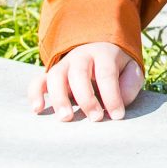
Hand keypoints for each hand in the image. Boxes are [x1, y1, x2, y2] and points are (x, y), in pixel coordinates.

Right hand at [28, 41, 142, 121]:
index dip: (112, 96)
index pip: (106, 74)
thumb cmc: (117, 66)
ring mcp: (64, 65)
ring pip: (56, 76)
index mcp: (104, 54)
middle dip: (86, 98)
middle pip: (79, 74)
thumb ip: (131, 82)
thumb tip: (121, 100)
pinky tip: (38, 109)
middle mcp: (81, 57)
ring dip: (59, 97)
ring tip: (67, 118)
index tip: (117, 116)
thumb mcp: (131, 69)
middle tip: (96, 118)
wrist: (98, 49)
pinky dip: (35, 94)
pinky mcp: (50, 75)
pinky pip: (37, 81)